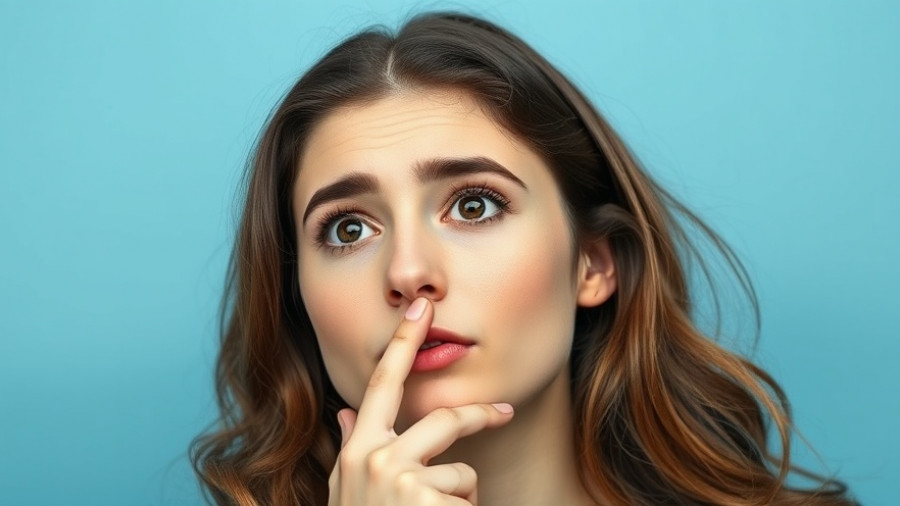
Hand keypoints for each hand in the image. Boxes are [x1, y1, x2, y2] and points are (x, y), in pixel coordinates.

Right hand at [327, 297, 514, 504]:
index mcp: (358, 450)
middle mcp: (377, 459)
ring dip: (459, 499)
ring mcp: (404, 481)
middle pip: (445, 418)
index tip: (422, 309)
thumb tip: (346, 409)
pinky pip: (468, 499)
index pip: (382, 384)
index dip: (403, 342)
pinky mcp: (430, 501)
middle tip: (504, 411)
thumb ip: (351, 447)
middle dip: (479, 415)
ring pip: (462, 472)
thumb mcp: (346, 491)